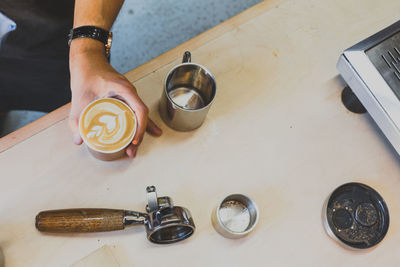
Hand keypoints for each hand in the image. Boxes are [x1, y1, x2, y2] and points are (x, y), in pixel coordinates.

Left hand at [68, 39, 161, 157]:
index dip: (140, 127)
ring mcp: (128, 96)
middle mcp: (130, 93)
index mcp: (124, 89)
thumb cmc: (86, 73)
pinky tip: (141, 135)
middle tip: (132, 152)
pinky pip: (134, 113)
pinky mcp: (124, 99)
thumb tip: (79, 139)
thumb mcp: (80, 97)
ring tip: (134, 149)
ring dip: (138, 133)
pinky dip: (137, 125)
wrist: (87, 60)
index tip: (134, 141)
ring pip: (139, 116)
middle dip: (139, 136)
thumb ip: (77, 119)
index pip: (140, 110)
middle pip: (141, 117)